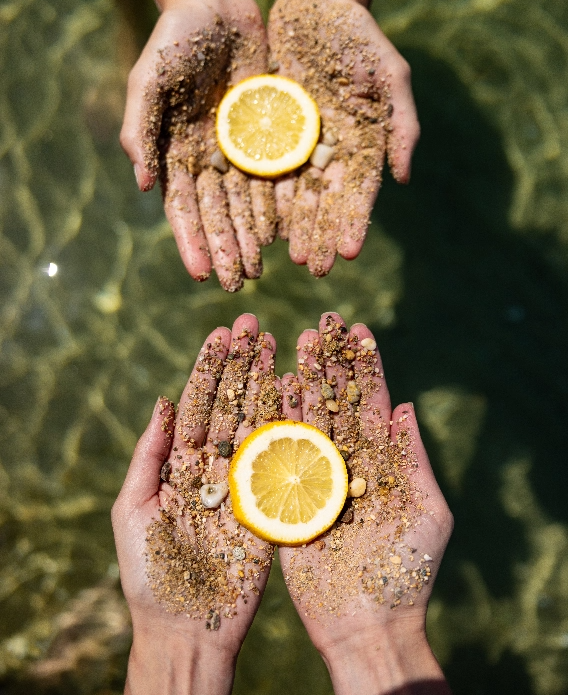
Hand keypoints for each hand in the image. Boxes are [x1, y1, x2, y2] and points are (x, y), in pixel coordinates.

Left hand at [112, 314, 278, 694]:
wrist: (186, 628)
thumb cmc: (148, 574)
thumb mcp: (133, 509)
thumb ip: (149, 455)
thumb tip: (164, 401)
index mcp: (180, 462)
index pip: (199, 402)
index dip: (211, 366)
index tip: (222, 331)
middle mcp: (215, 464)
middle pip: (232, 402)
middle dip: (242, 362)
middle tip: (254, 323)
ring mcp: (245, 481)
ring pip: (259, 420)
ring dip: (268, 381)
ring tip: (278, 342)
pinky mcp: (271, 502)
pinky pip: (282, 457)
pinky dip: (291, 423)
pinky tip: (298, 391)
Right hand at [121, 0, 277, 291]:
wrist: (216, 6)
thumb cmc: (173, 39)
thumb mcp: (148, 79)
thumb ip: (140, 128)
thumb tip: (143, 184)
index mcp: (176, 153)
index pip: (184, 208)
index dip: (193, 242)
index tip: (202, 275)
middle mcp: (206, 159)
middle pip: (217, 214)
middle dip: (226, 250)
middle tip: (236, 285)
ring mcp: (237, 149)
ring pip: (246, 204)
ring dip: (251, 238)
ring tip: (259, 270)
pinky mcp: (266, 135)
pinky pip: (273, 176)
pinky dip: (277, 205)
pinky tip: (284, 234)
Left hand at [268, 0, 419, 276]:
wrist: (317, 3)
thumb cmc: (360, 36)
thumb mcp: (391, 74)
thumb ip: (402, 124)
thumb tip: (404, 178)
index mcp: (363, 143)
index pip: (359, 191)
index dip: (354, 222)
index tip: (349, 253)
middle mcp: (331, 150)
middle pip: (327, 201)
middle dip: (322, 235)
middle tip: (314, 268)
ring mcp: (300, 142)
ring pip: (296, 193)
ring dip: (295, 226)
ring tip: (289, 256)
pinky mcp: (271, 129)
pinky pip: (265, 168)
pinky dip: (265, 196)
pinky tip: (260, 223)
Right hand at [279, 312, 452, 694]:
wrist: (367, 623)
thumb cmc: (408, 571)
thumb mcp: (427, 510)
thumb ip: (413, 457)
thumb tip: (405, 407)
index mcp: (382, 460)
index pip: (372, 402)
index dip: (366, 366)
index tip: (360, 328)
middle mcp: (348, 461)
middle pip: (337, 401)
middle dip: (330, 362)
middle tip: (323, 322)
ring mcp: (317, 477)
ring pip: (308, 419)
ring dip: (302, 379)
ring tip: (296, 341)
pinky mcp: (289, 498)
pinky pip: (280, 453)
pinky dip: (276, 420)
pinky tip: (272, 387)